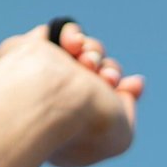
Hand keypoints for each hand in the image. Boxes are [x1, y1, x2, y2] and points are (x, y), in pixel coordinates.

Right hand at [0, 21, 144, 166]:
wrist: (50, 99)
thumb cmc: (86, 125)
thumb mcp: (120, 135)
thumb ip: (127, 111)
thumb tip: (133, 84)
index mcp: (75, 125)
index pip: (106, 101)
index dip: (121, 91)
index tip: (127, 85)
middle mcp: (61, 100)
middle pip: (100, 72)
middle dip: (109, 71)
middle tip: (104, 78)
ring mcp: (47, 74)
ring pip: (86, 51)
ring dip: (94, 52)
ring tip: (86, 62)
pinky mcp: (32, 49)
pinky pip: (60, 32)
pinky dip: (72, 34)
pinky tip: (72, 46)